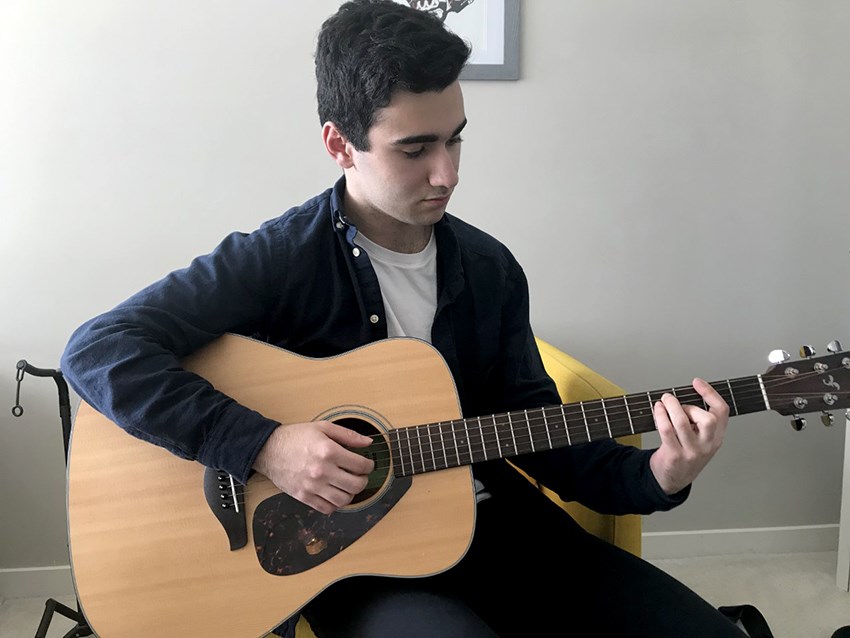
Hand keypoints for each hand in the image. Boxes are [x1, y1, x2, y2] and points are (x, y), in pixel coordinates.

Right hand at [253, 421, 374, 514]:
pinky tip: (334, 494)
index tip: (366, 465)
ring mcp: (312, 486)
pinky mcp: (303, 496)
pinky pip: (327, 508)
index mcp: (328, 451)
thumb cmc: (295, 437)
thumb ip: (348, 435)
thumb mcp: (323, 427)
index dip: (368, 466)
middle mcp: (322, 471)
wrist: (268, 449)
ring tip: (347, 485)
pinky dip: (335, 504)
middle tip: (360, 476)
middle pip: (356, 485)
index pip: (360, 466)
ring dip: (351, 494)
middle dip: (363, 481)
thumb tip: (368, 442)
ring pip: (344, 500)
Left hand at [648, 378, 728, 494]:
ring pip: (682, 423)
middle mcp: (707, 445)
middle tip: (677, 404)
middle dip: (691, 407)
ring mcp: (692, 452)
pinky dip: (660, 416)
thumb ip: (699, 420)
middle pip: (708, 419)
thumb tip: (684, 396)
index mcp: (717, 437)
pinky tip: (658, 410)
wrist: (673, 479)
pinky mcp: (675, 455)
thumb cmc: (685, 454)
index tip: (697, 383)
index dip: (710, 394)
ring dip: (671, 407)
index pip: (722, 412)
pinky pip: (667, 430)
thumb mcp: (701, 439)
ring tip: (664, 400)